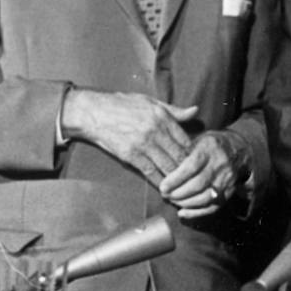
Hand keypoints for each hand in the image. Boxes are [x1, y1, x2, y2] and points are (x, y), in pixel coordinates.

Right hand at [61, 90, 194, 183]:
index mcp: (163, 117)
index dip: (193, 154)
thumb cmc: (122, 105)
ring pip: (168, 166)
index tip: (196, 163)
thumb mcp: (150, 102)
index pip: (186, 140)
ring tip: (182, 187)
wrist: (94, 113)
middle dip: (188, 170)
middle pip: (180, 156)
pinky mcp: (131, 155)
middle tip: (193, 179)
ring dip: (176, 179)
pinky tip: (165, 188)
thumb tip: (195, 111)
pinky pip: (151, 172)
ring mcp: (144, 144)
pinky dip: (159, 182)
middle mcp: (156, 131)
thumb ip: (174, 110)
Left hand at [160, 128, 243, 218]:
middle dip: (178, 193)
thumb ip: (182, 150)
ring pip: (205, 197)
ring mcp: (227, 179)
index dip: (175, 179)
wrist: (239, 149)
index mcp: (210, 147)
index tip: (163, 186)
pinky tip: (183, 212)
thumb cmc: (211, 144)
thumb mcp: (198, 139)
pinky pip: (213, 206)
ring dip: (185, 203)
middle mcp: (221, 164)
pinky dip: (196, 212)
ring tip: (173, 201)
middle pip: (198, 184)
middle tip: (165, 195)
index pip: (191, 167)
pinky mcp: (230, 191)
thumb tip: (162, 165)